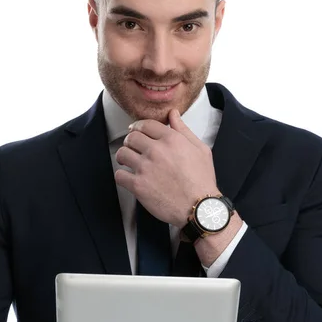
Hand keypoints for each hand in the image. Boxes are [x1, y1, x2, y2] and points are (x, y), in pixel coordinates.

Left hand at [115, 108, 217, 225]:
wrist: (199, 207)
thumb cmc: (202, 180)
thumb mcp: (200, 149)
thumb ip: (183, 130)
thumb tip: (173, 114)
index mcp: (171, 139)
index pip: (146, 124)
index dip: (139, 127)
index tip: (136, 131)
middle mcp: (156, 151)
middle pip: (131, 137)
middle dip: (130, 141)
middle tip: (133, 148)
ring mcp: (145, 168)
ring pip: (122, 153)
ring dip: (123, 157)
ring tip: (128, 162)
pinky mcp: (138, 185)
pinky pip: (119, 175)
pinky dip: (122, 176)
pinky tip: (129, 178)